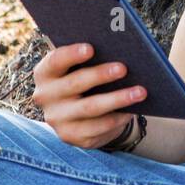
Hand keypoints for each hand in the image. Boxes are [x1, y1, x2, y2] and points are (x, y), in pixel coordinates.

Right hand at [32, 40, 147, 149]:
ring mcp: (57, 119)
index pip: (55, 61)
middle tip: (123, 68)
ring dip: (117, 99)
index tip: (91, 48)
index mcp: (45, 73)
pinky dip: (117, 118)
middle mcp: (45, 96)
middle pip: (74, 84)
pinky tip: (132, 110)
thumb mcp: (80, 67)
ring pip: (90, 108)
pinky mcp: (71, 136)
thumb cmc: (83, 78)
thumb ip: (90, 57)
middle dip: (100, 75)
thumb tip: (119, 49)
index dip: (71, 54)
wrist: (79, 114)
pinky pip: (97, 127)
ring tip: (140, 91)